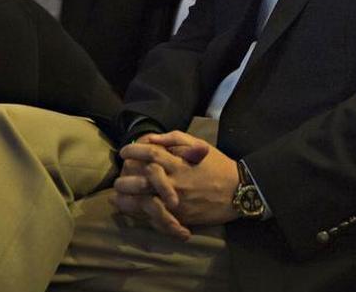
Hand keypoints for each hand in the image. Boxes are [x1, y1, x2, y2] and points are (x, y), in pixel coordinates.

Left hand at [112, 131, 238, 238]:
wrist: (239, 191)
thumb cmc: (218, 165)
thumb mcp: (200, 144)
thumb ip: (176, 138)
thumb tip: (151, 138)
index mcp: (180, 163)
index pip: (150, 154)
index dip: (133, 151)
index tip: (124, 151)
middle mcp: (175, 182)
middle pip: (141, 180)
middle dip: (124, 178)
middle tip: (118, 174)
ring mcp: (177, 202)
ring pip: (143, 202)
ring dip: (126, 199)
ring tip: (116, 195)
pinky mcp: (180, 216)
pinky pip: (155, 217)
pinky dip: (140, 214)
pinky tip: (131, 211)